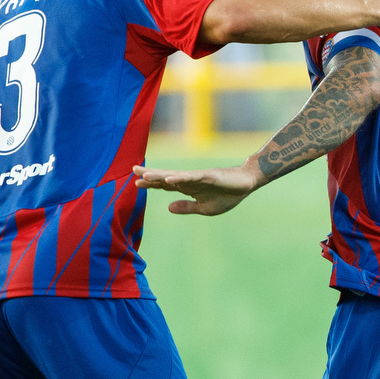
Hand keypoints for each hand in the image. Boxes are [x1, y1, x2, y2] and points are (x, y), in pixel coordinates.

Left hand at [134, 164, 261, 215]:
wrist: (246, 184)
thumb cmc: (227, 195)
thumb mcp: (205, 208)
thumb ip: (187, 207)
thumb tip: (168, 208)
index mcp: (188, 188)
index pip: (166, 186)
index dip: (152, 184)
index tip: (136, 183)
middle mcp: (190, 180)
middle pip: (166, 177)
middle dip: (150, 175)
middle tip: (133, 170)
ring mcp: (198, 177)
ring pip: (175, 176)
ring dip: (160, 175)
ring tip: (145, 175)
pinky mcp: (208, 176)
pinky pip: (191, 178)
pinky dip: (180, 178)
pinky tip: (168, 179)